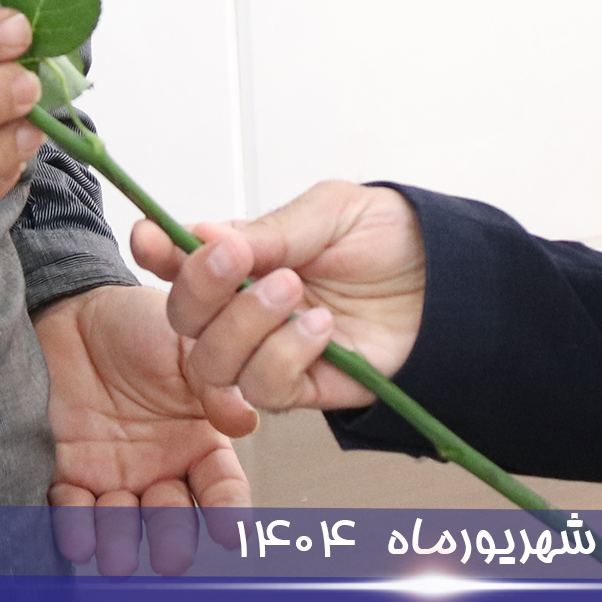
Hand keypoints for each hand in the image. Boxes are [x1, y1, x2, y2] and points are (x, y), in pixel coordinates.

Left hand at [37, 285, 249, 575]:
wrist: (73, 311)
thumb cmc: (137, 325)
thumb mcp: (186, 347)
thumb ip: (214, 385)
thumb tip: (245, 420)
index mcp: (197, 441)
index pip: (221, 486)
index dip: (228, 510)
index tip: (230, 533)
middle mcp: (159, 466)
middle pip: (171, 517)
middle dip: (171, 539)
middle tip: (170, 556)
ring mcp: (113, 474)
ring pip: (122, 524)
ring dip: (121, 543)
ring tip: (118, 557)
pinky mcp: (68, 473)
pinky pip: (72, 508)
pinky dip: (74, 526)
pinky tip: (79, 536)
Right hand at [132, 180, 426, 416]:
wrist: (450, 279)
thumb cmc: (391, 238)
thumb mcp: (328, 212)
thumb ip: (267, 232)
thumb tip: (201, 235)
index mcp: (245, 258)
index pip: (180, 262)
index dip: (158, 252)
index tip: (150, 239)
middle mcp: (247, 309)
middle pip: (184, 319)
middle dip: (201, 289)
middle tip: (240, 260)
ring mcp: (271, 350)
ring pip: (213, 363)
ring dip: (246, 324)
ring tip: (295, 290)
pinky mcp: (305, 386)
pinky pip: (266, 390)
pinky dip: (286, 355)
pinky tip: (321, 326)